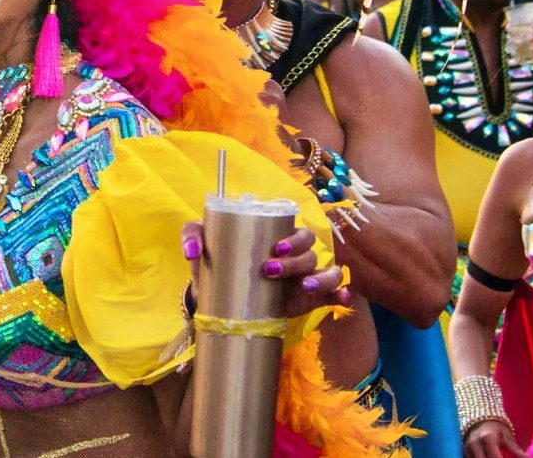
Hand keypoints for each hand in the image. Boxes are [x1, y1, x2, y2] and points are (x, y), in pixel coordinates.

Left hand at [181, 223, 350, 318]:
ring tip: (304, 287)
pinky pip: (332, 295)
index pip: (298, 232)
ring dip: (323, 278)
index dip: (295, 238)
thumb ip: (192, 235)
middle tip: (269, 270)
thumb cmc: (214, 262)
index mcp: (277, 237)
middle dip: (296, 261)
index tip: (276, 248)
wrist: (215, 296)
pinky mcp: (306, 300)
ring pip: (327, 272)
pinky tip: (340, 301)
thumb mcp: (201, 244)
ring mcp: (303, 279)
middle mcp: (295, 257)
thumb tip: (192, 250)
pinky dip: (339, 296)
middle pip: (311, 252)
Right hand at [464, 419, 525, 457]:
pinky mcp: (463, 451)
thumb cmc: (496, 428)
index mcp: (487, 439)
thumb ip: (516, 450)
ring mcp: (467, 448)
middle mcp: (475, 444)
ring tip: (493, 457)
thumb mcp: (507, 436)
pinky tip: (485, 457)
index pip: (495, 457)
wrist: (479, 419)